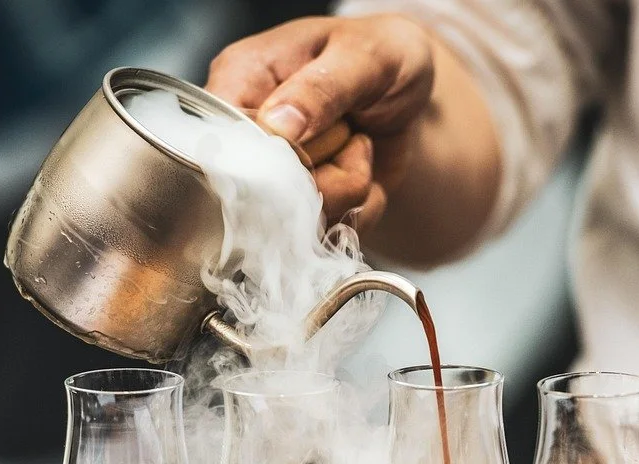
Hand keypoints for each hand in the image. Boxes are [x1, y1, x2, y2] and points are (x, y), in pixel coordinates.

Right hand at [205, 14, 434, 232]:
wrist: (415, 89)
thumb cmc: (382, 54)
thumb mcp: (363, 56)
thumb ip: (321, 87)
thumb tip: (276, 125)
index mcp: (242, 80)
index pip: (223, 139)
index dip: (267, 157)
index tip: (311, 145)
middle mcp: (249, 134)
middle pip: (260, 192)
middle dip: (323, 176)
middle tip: (354, 137)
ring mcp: (275, 176)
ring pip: (296, 221)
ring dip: (348, 192)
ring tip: (361, 146)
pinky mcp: (306, 208)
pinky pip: (327, 235)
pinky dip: (361, 210)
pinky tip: (366, 171)